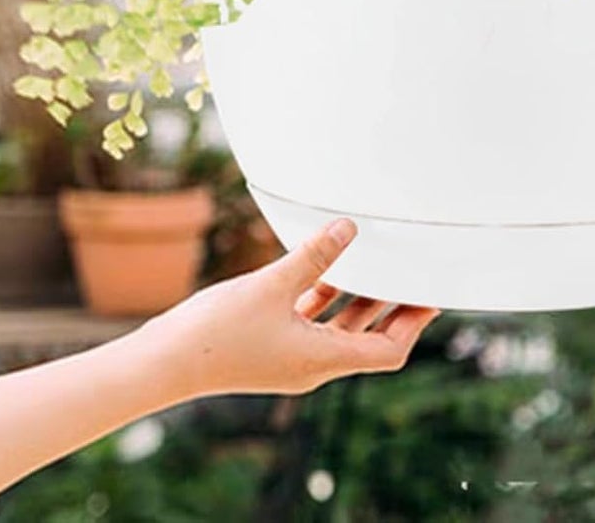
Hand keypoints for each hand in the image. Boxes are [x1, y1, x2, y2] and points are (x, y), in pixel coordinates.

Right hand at [140, 219, 439, 402]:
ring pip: (338, 327)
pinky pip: (310, 322)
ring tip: (375, 263)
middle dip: (392, 306)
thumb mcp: (272, 285)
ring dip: (357, 298)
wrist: (163, 362)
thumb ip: (313, 256)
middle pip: (367, 338)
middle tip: (413, 274)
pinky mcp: (271, 346)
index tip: (430, 295)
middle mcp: (312, 365)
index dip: (413, 322)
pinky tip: (321, 267)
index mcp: (321, 360)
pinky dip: (323, 297)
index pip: (387, 351)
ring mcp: (290, 357)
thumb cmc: (216, 332)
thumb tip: (348, 228)